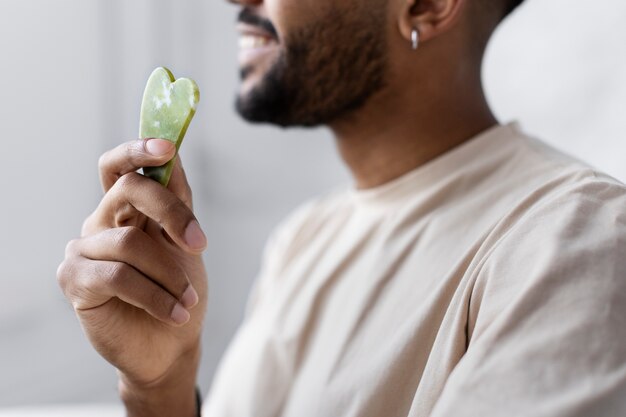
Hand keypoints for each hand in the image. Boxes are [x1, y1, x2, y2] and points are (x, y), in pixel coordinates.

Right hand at [57, 138, 207, 414]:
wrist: (171, 343)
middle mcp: (102, 221)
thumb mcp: (185, 243)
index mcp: (127, 209)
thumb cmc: (179, 290)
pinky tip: (175, 312)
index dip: (139, 150)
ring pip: (130, 241)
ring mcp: (85, 249)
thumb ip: (177, 202)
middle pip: (128, 189)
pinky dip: (155, 295)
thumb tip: (172, 156)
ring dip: (170, 274)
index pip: (121, 166)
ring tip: (188, 300)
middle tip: (197, 243)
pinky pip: (117, 276)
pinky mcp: (75, 280)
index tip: (167, 147)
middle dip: (170, 211)